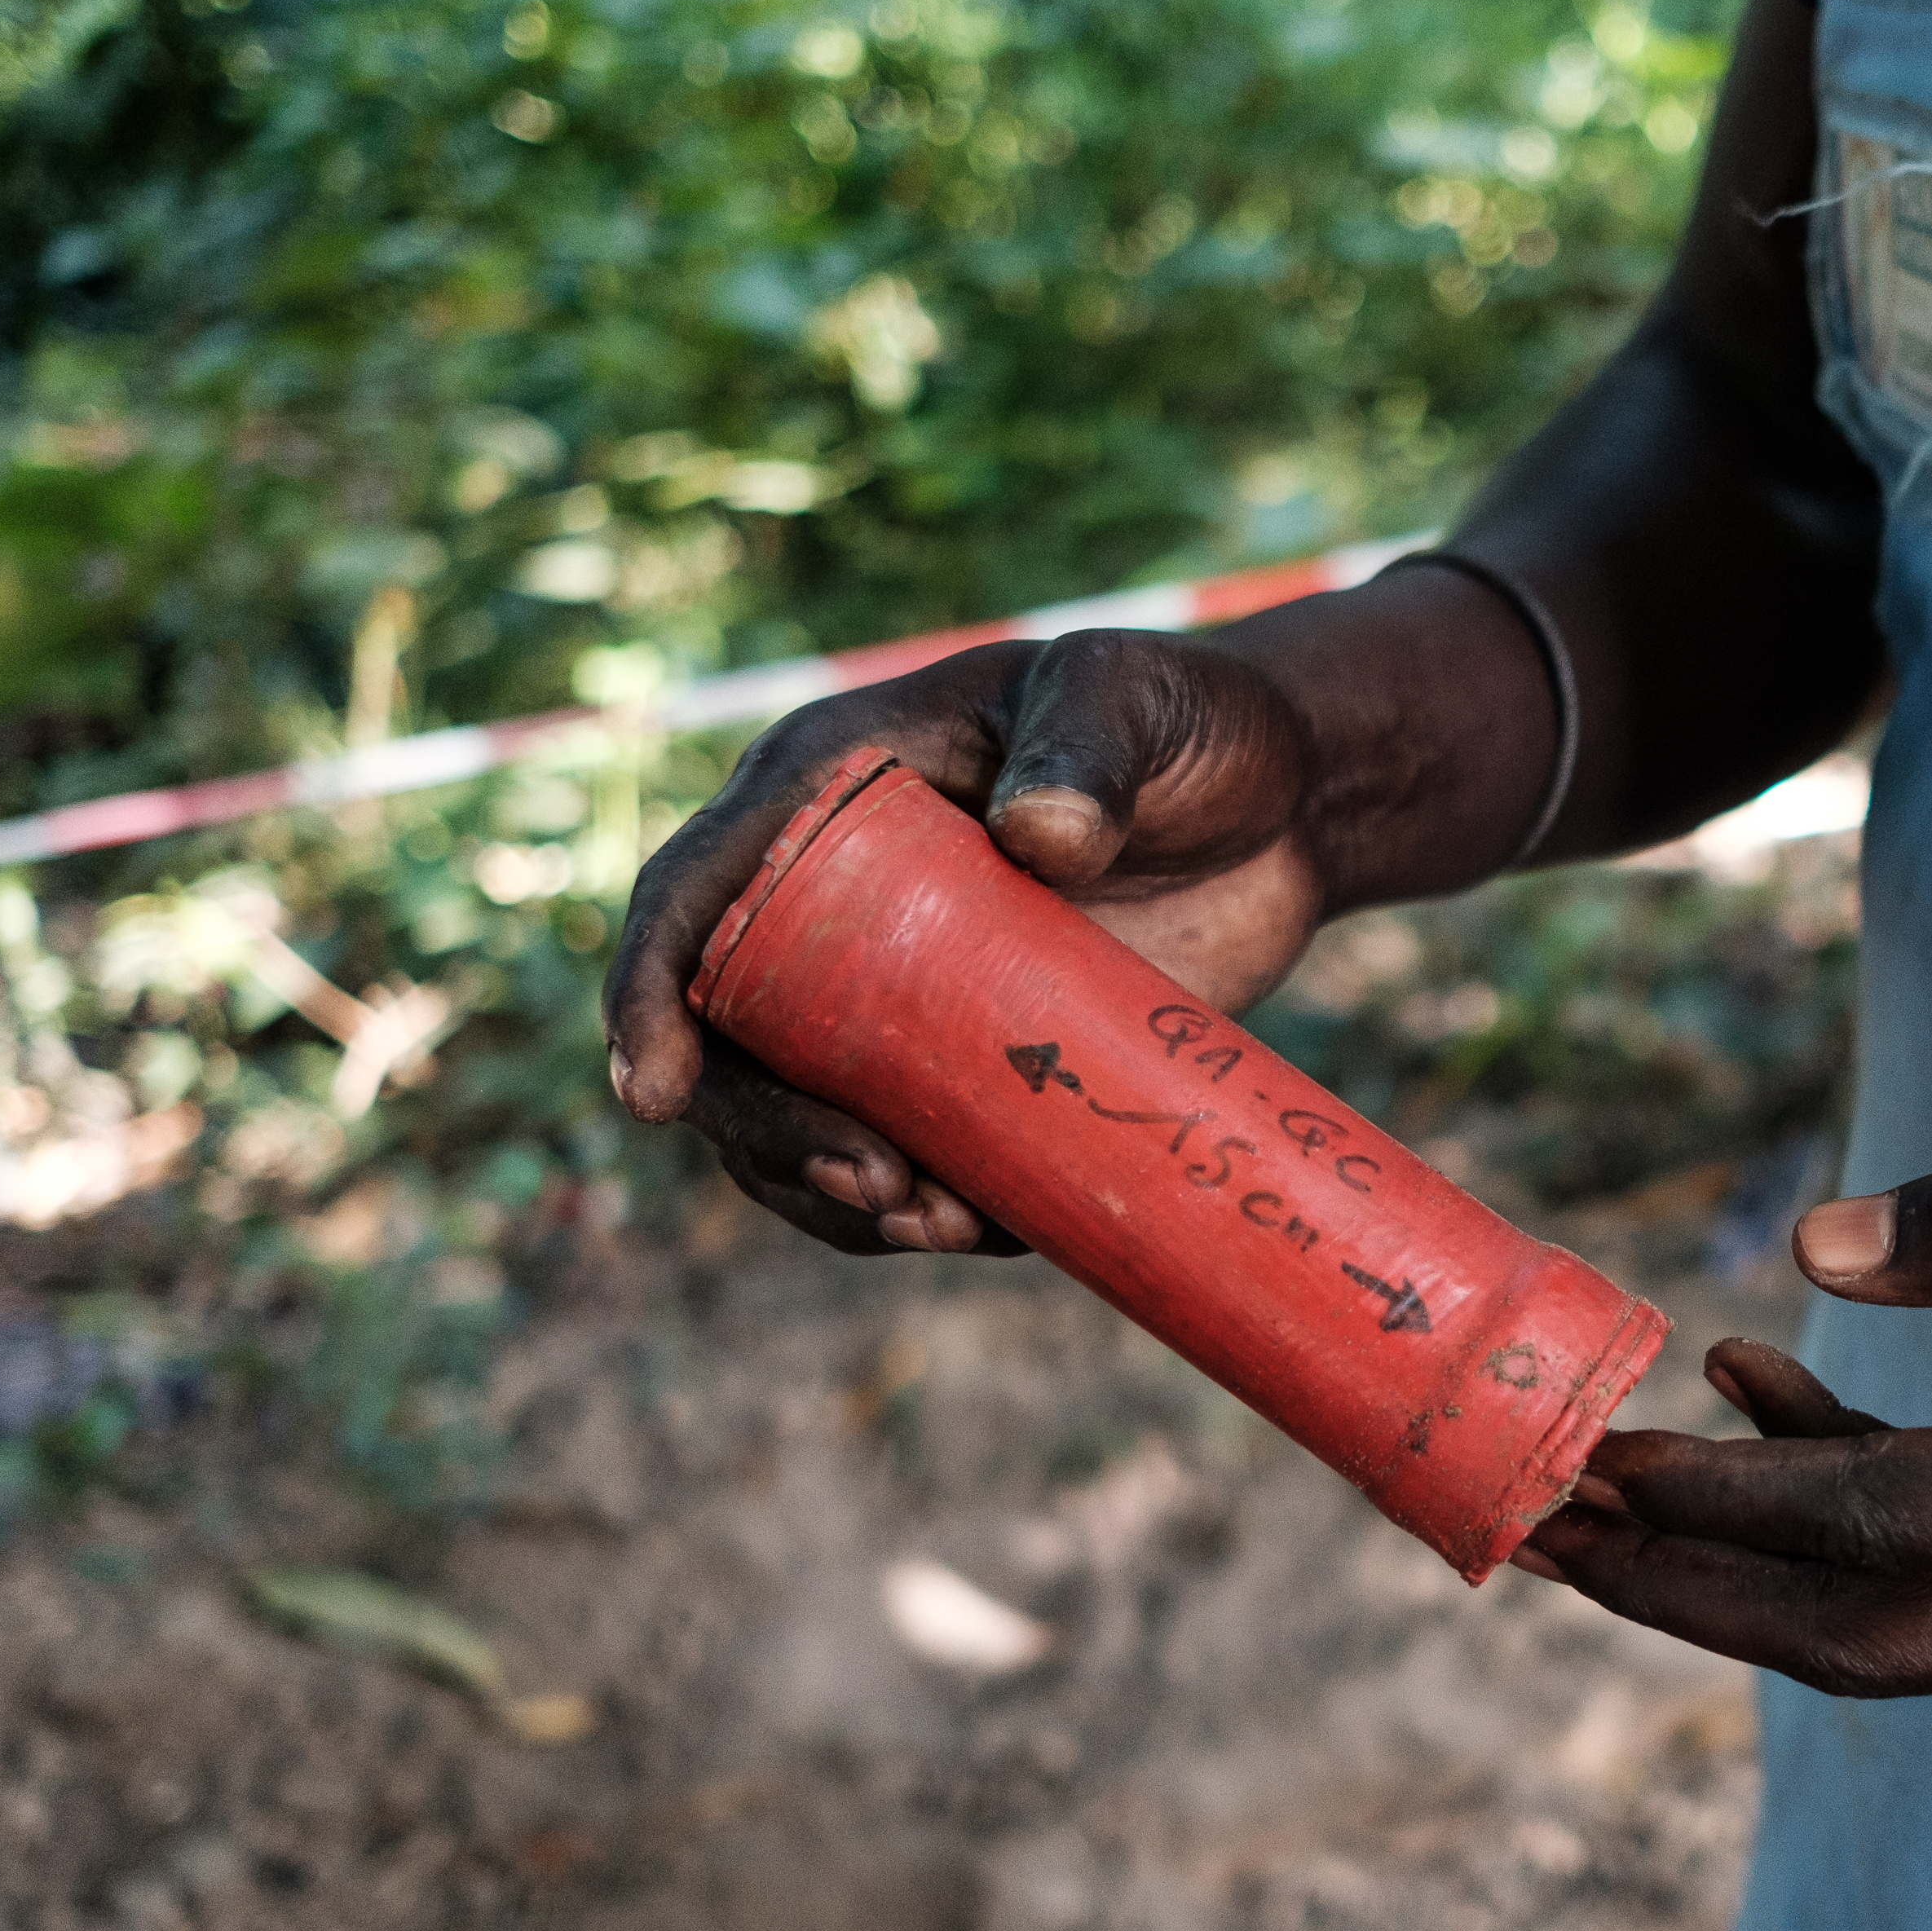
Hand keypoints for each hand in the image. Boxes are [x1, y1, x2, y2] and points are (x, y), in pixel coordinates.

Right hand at [603, 629, 1334, 1253]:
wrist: (1282, 806)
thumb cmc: (1185, 723)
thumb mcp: (1133, 700)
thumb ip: (1090, 748)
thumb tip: (1040, 840)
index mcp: (825, 792)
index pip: (694, 893)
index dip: (649, 991)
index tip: (655, 1089)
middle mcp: (830, 904)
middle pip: (731, 1041)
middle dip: (770, 1135)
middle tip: (878, 1186)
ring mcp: (894, 999)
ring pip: (803, 1122)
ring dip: (836, 1197)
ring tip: (937, 1223)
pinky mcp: (967, 1068)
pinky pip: (909, 1159)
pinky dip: (926, 1212)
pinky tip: (985, 1230)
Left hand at [1526, 1054, 1931, 1693]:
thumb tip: (1822, 1251)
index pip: (1893, 1533)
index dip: (1725, 1500)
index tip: (1581, 1463)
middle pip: (1874, 1637)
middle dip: (1697, 1585)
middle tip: (1535, 1522)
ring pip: (1921, 1618)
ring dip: (1761, 1557)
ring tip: (1610, 1471)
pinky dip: (1868, 1499)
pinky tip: (1779, 1377)